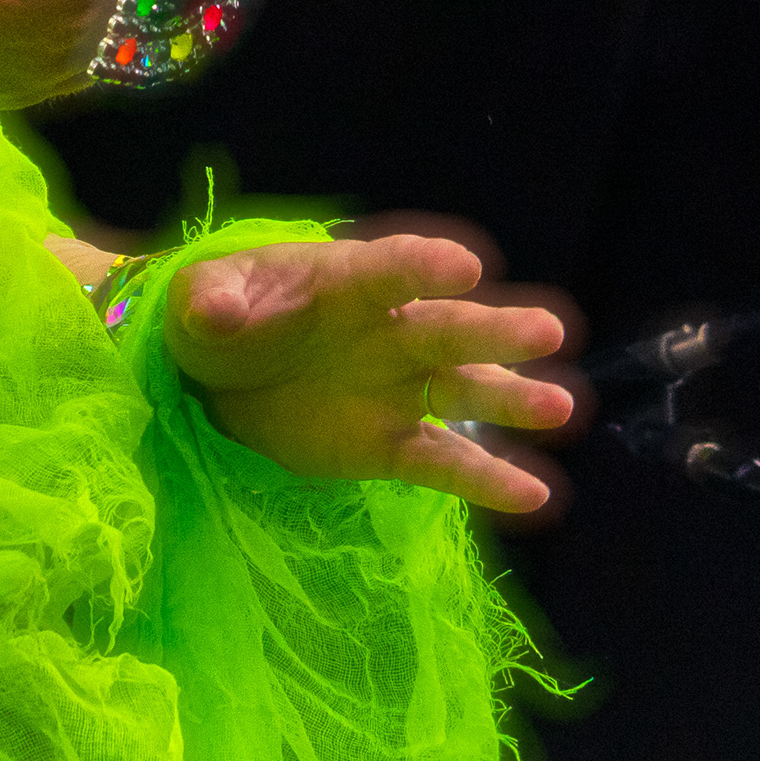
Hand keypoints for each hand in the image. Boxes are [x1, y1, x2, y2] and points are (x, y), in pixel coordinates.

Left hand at [164, 228, 582, 513]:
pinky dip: (486, 479)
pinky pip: (443, 462)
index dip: (424, 266)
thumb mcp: (200, 298)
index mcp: (345, 283)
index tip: (465, 267)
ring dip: (512, 397)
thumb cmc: (220, 318)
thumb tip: (217, 312)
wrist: (216, 379)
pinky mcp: (389, 446)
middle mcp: (388, 332)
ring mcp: (396, 390)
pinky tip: (534, 494)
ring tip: (559, 405)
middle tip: (547, 330)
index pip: (390, 268)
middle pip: (447, 328)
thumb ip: (211, 301)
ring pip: (464, 391)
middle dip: (494, 329)